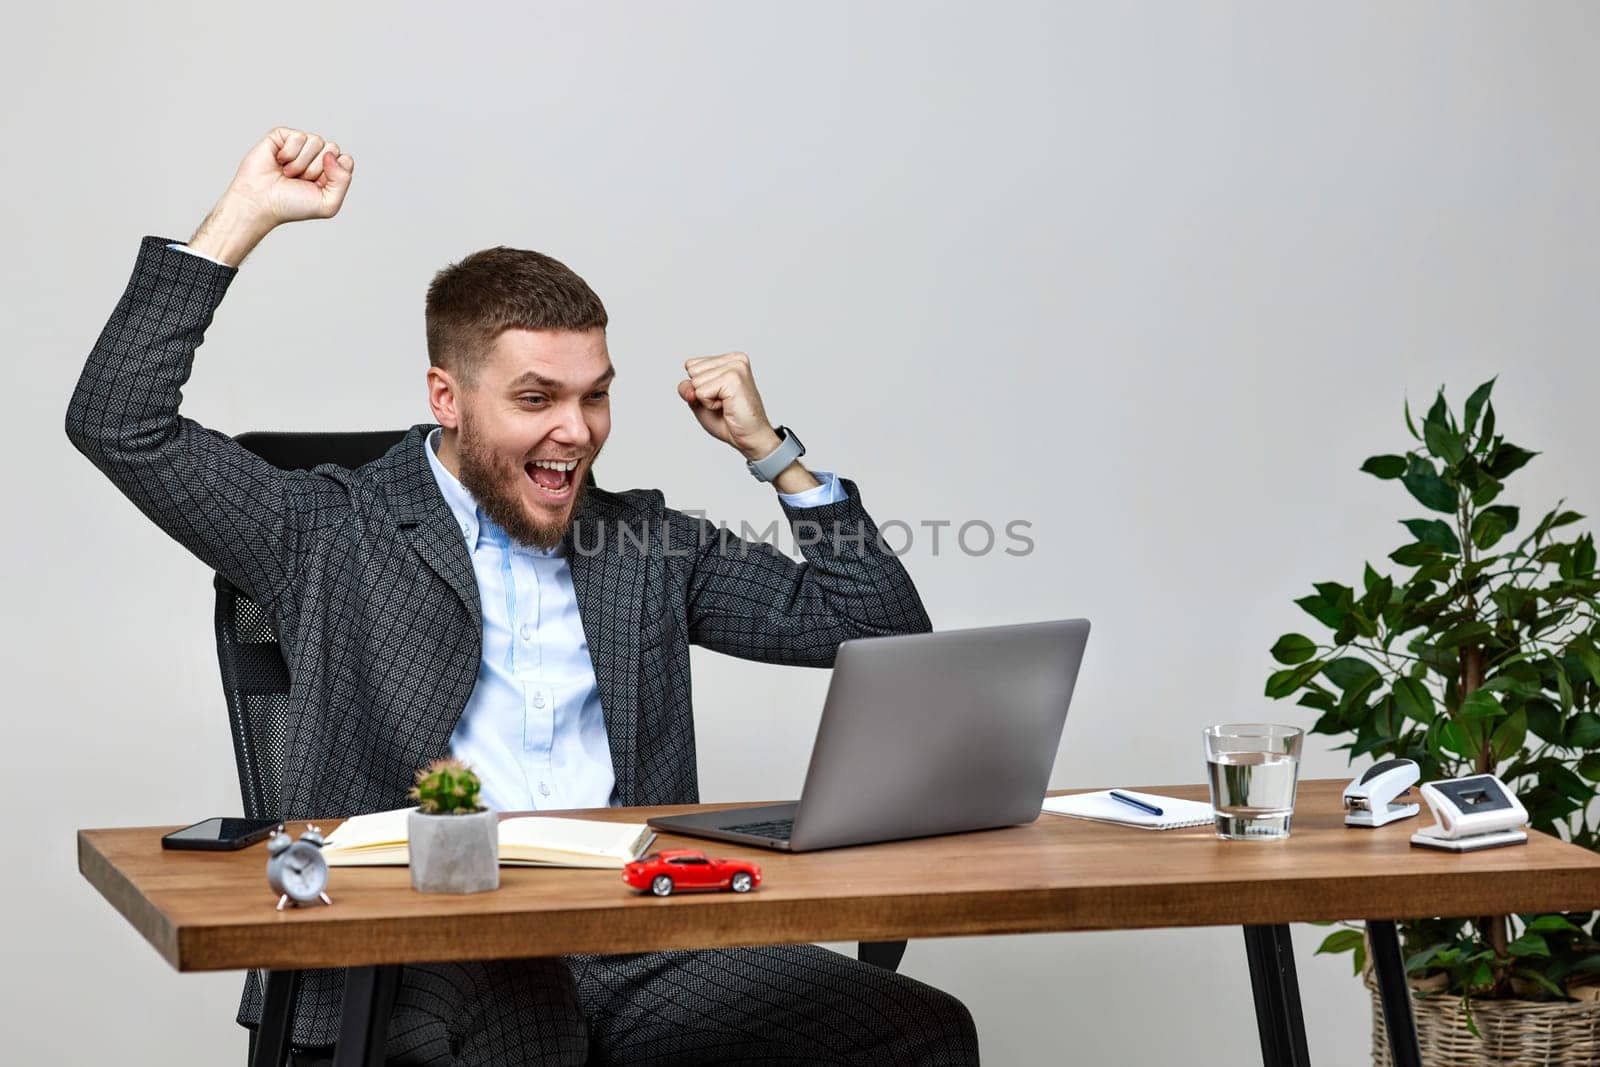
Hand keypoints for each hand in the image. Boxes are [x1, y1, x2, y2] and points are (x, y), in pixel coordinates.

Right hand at [225, 127, 354, 225]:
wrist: (261, 202)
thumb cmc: (291, 205)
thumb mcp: (328, 204)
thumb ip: (343, 180)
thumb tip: (331, 154)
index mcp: (330, 171)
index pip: (346, 160)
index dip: (333, 174)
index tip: (317, 186)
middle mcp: (316, 156)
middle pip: (333, 148)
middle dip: (316, 169)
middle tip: (300, 180)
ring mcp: (299, 146)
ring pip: (317, 141)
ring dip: (301, 163)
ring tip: (288, 174)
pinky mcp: (282, 136)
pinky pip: (298, 136)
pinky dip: (289, 153)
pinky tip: (279, 162)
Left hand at [677, 352, 781, 459]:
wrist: (750, 438)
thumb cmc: (729, 421)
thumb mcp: (700, 402)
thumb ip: (687, 389)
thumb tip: (687, 387)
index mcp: (729, 360)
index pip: (691, 365)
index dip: (698, 386)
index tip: (719, 396)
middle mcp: (735, 359)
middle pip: (691, 371)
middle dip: (702, 392)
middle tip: (724, 402)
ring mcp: (735, 367)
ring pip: (695, 381)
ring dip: (707, 399)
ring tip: (727, 404)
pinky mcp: (733, 378)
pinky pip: (701, 392)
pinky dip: (710, 405)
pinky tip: (728, 406)